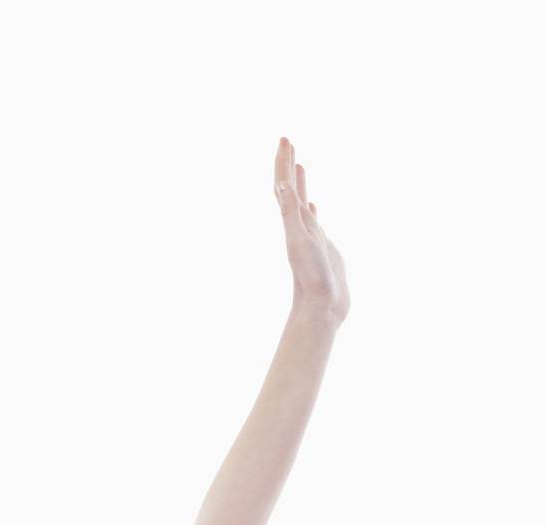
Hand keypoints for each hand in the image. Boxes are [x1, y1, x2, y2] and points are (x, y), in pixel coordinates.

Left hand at [274, 136, 349, 324]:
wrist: (321, 309)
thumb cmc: (312, 279)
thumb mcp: (300, 242)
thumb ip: (290, 214)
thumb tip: (280, 185)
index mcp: (293, 223)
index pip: (284, 186)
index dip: (283, 162)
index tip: (285, 139)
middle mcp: (299, 227)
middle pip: (290, 189)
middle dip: (288, 165)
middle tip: (288, 141)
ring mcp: (311, 237)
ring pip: (301, 203)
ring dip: (299, 184)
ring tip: (299, 166)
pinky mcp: (322, 248)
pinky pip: (314, 222)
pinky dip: (311, 209)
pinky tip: (313, 206)